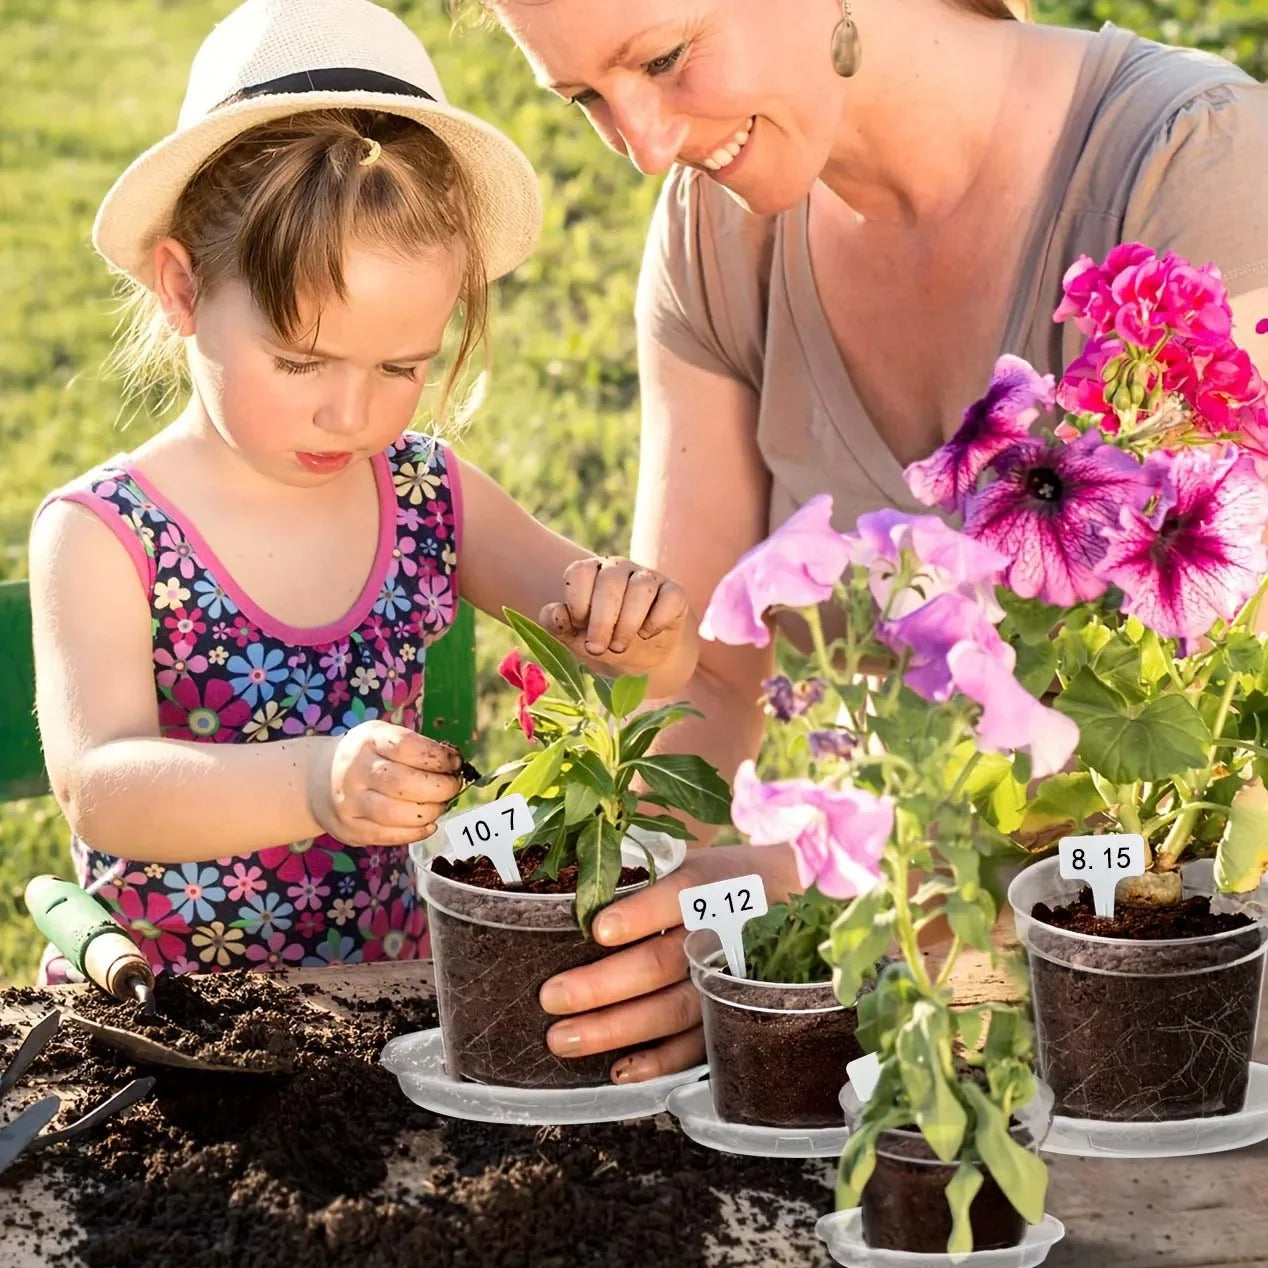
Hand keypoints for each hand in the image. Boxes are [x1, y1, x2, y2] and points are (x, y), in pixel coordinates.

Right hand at [306, 720, 463, 846]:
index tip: (455, 762)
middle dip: (440, 788)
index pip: (406, 747)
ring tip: (441, 805)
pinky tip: (429, 824)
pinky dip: (416, 832)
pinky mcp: (350, 829)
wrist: (317, 779)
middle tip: (453, 786)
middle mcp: (355, 771)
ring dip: (430, 812)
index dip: (437, 757)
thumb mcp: (382, 737)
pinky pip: (388, 836)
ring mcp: (350, 803)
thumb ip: (415, 748)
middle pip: (404, 783)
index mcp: (368, 741)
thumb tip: (455, 765)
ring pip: (396, 814)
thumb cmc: (365, 756)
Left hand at [537, 843, 800, 1083]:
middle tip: (552, 996)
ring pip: (673, 1010)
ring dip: (616, 1028)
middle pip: (662, 962)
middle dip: (603, 984)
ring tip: (564, 1038)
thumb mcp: (690, 859)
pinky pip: (697, 1047)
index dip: (640, 915)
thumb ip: (640, 871)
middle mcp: (720, 935)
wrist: (795, 900)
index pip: (676, 897)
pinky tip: (620, 1070)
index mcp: (708, 886)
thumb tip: (560, 880)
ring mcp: (728, 981)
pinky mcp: (732, 1015)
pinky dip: (659, 1061)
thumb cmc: (720, 880)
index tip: (599, 929)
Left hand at [539, 557, 696, 682]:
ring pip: (641, 588)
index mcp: (591, 573)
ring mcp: (648, 578)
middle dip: (601, 620)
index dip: (577, 601)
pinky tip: (647, 634)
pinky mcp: (674, 592)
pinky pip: (670, 598)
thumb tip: (555, 611)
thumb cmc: (603, 640)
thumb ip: (557, 624)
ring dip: (628, 623)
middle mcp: (619, 569)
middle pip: (610, 581)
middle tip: (596, 648)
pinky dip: (657, 620)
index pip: (580, 571)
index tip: (576, 625)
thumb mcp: (575, 638)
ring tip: (619, 647)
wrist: (640, 657)